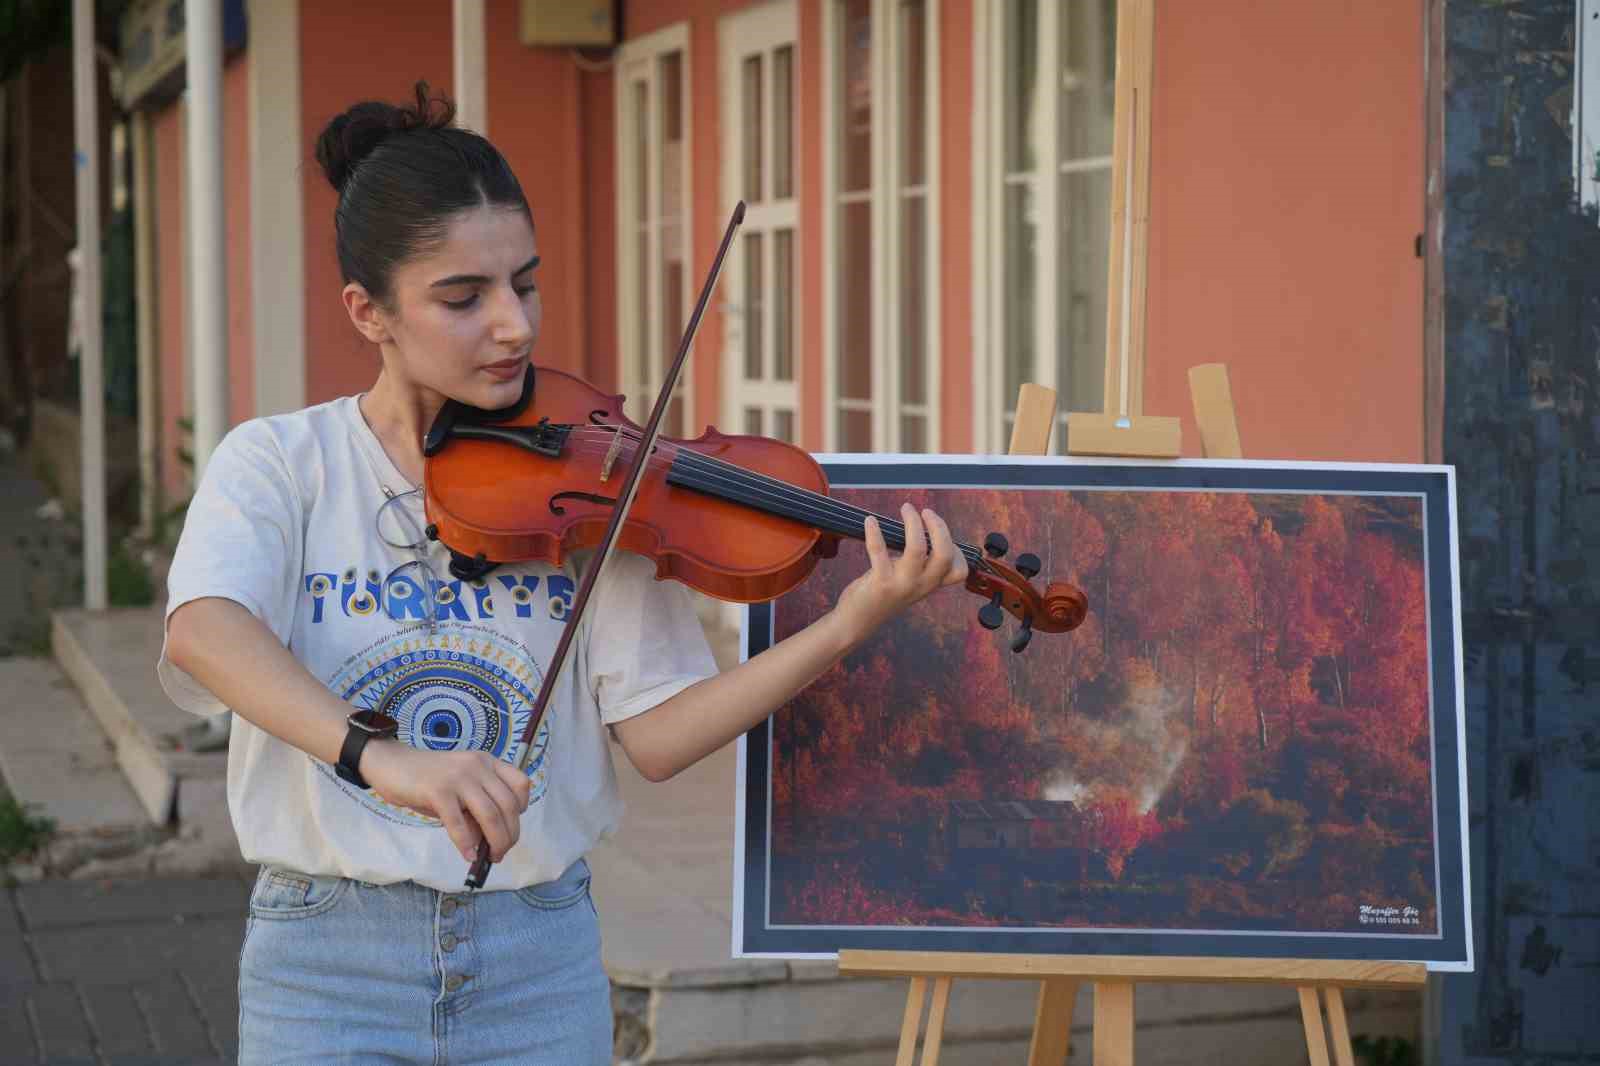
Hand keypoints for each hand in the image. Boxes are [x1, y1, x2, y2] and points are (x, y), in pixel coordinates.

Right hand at [360, 742, 531, 861]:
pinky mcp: (438, 790)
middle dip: (510, 835)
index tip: (512, 825)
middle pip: (509, 805)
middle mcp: (478, 766)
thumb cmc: (426, 780)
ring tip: (491, 857)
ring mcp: (459, 777)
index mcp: (486, 762)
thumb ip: (474, 810)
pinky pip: (459, 823)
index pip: (521, 783)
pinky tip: (468, 856)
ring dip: (495, 842)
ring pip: (490, 815)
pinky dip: (466, 844)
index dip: (522, 808)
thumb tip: (487, 842)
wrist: (391, 764)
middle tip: (501, 853)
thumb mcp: (458, 790)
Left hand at [830, 503, 968, 646]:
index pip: (958, 570)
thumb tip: (920, 530)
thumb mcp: (909, 584)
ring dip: (912, 523)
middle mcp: (921, 586)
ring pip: (917, 549)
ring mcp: (902, 585)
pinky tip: (870, 521)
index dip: (956, 548)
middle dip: (939, 527)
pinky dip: (875, 532)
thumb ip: (919, 565)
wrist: (857, 622)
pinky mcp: (880, 583)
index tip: (940, 534)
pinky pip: (879, 551)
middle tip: (926, 512)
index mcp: (930, 585)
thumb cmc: (882, 596)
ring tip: (906, 508)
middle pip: (944, 554)